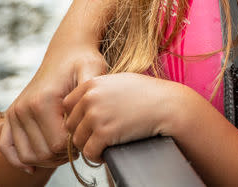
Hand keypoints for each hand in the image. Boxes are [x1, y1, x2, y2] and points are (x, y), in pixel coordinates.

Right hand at [0, 46, 106, 170]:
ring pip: (27, 155)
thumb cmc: (83, 61)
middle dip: (63, 156)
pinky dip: (18, 161)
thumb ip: (90, 92)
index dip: (76, 146)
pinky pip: (6, 147)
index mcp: (43, 101)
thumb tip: (86, 115)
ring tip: (66, 150)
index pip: (58, 144)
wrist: (67, 51)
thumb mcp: (93, 71)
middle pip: (43, 153)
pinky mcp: (10, 116)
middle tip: (79, 145)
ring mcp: (14, 113)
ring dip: (47, 161)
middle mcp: (24, 109)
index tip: (87, 136)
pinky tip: (34, 168)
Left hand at [63, 73, 185, 162]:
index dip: (77, 117)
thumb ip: (100, 89)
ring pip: (78, 141)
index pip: (68, 105)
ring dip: (90, 145)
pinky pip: (90, 152)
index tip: (90, 123)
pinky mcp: (104, 133)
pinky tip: (109, 151)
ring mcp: (96, 116)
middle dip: (83, 133)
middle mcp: (91, 98)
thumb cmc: (150, 94)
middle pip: (70, 124)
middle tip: (99, 137)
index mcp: (92, 84)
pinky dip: (98, 156)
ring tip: (105, 144)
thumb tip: (83, 102)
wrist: (169, 105)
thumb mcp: (121, 81)